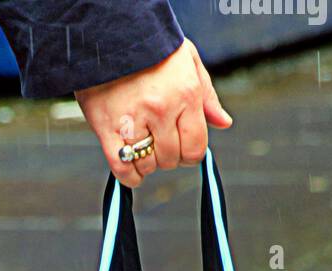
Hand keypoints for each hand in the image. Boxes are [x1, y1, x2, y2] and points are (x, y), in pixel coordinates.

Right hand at [75, 39, 231, 188]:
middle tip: (159, 142)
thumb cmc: (152, 48)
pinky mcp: (107, 128)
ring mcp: (133, 121)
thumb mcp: (189, 61)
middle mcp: (161, 110)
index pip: (195, 147)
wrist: (109, 33)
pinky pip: (122, 167)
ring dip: (147, 163)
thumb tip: (224, 123)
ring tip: (143, 146)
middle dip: (168, 156)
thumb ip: (207, 96)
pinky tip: (132, 171)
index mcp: (186, 95)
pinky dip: (129, 176)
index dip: (190, 153)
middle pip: (171, 159)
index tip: (183, 148)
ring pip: (147, 165)